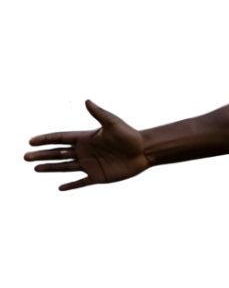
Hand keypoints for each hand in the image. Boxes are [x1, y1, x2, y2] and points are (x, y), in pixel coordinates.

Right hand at [24, 99, 149, 192]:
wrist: (145, 152)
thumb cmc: (130, 136)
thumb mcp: (112, 123)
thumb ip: (99, 113)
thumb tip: (87, 99)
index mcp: (85, 138)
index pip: (60, 138)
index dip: (45, 139)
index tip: (30, 141)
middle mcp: (85, 152)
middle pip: (58, 153)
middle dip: (42, 155)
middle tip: (25, 157)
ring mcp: (90, 165)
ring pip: (65, 167)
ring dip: (50, 168)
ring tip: (35, 169)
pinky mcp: (98, 177)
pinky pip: (81, 183)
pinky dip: (70, 186)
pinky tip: (58, 188)